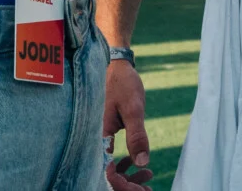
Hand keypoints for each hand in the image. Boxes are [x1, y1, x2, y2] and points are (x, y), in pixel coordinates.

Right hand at [102, 59, 153, 188]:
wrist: (115, 64)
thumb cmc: (123, 83)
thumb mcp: (134, 109)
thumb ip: (137, 135)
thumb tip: (142, 162)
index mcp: (97, 135)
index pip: (106, 171)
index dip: (122, 184)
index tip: (141, 189)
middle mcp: (93, 138)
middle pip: (106, 172)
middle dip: (126, 183)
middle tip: (147, 186)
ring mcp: (97, 136)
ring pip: (108, 165)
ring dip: (126, 175)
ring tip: (148, 177)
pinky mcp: (103, 133)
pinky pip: (110, 156)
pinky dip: (124, 164)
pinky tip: (139, 164)